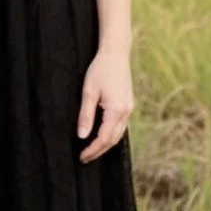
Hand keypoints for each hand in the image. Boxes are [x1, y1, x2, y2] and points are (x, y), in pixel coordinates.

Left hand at [76, 44, 133, 162]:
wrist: (116, 53)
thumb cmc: (100, 70)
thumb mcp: (88, 92)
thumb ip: (85, 115)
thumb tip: (82, 136)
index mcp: (116, 110)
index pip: (104, 139)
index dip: (92, 150)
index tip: (81, 156)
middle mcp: (126, 112)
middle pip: (113, 140)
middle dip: (99, 151)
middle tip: (84, 157)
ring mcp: (129, 109)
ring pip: (118, 134)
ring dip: (105, 144)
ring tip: (91, 149)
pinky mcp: (129, 104)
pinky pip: (121, 126)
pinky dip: (111, 134)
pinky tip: (102, 134)